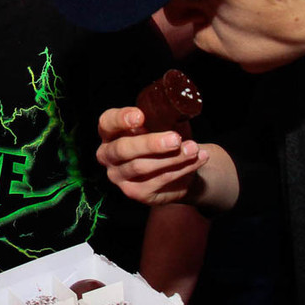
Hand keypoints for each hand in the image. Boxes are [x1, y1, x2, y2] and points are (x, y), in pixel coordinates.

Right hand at [95, 107, 209, 204]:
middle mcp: (108, 155)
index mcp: (110, 133)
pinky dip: (181, 169)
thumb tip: (174, 111)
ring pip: (142, 166)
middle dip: (150, 144)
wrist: (177, 169)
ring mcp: (119, 176)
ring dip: (172, 158)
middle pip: (123, 149)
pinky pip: (159, 180)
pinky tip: (197, 159)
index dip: (121, 119)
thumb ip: (159, 119)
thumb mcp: (160, 125)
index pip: (107, 123)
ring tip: (194, 149)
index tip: (140, 116)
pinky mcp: (135, 192)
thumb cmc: (163, 140)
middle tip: (175, 139)